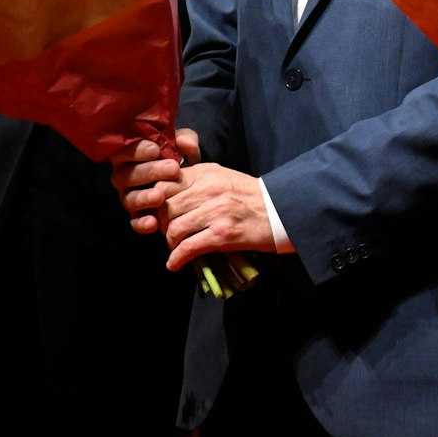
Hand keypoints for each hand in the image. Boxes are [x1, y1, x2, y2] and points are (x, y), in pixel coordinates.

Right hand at [111, 127, 199, 232]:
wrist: (186, 179)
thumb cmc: (178, 156)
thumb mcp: (183, 144)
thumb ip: (185, 139)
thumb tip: (186, 145)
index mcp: (130, 155)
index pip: (125, 151)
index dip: (138, 151)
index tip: (156, 150)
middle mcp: (124, 176)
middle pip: (127, 175)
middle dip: (150, 172)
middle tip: (173, 169)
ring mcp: (129, 196)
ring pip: (129, 198)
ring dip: (144, 198)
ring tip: (160, 196)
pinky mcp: (137, 215)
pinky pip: (134, 221)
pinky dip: (142, 223)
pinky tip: (154, 223)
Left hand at [160, 161, 274, 268]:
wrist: (281, 211)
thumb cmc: (250, 197)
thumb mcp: (223, 178)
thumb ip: (195, 182)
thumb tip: (165, 196)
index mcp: (207, 173)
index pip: (165, 184)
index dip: (157, 202)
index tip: (161, 214)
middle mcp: (209, 189)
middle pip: (166, 208)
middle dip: (162, 225)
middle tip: (170, 233)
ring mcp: (216, 211)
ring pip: (173, 229)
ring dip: (170, 243)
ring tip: (177, 247)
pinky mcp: (223, 234)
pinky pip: (188, 248)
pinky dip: (177, 259)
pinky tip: (175, 263)